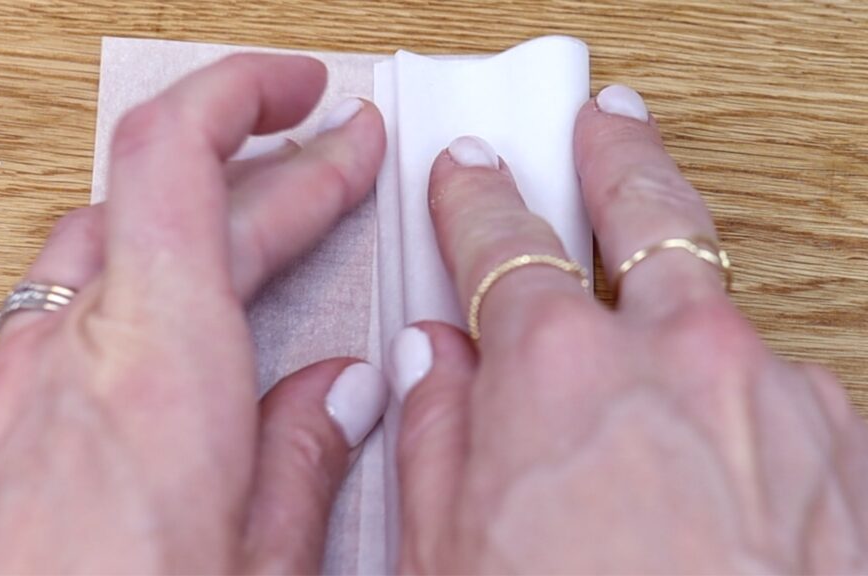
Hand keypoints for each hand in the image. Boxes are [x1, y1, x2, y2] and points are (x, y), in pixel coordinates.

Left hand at [0, 54, 387, 573]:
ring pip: (110, 240)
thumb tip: (346, 390)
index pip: (179, 158)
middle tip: (337, 163)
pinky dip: (143, 278)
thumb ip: (305, 461)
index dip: (246, 97)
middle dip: (265, 168)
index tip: (313, 95)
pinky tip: (185, 315)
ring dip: (197, 215)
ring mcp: (19, 385)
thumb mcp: (259, 572)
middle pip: (163, 200)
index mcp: (156, 370)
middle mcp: (71, 354)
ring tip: (271, 221)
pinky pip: (72, 304)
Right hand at [393, 86, 867, 572]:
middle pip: (644, 209)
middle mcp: (677, 356)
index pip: (499, 242)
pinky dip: (736, 408)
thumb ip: (434, 434)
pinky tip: (710, 467)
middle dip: (615, 158)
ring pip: (716, 317)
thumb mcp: (447, 557)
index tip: (468, 174)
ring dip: (683, 319)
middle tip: (602, 125)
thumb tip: (431, 361)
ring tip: (656, 349)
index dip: (475, 199)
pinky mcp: (843, 445)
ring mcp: (773, 393)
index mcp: (557, 372)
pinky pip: (774, 395)